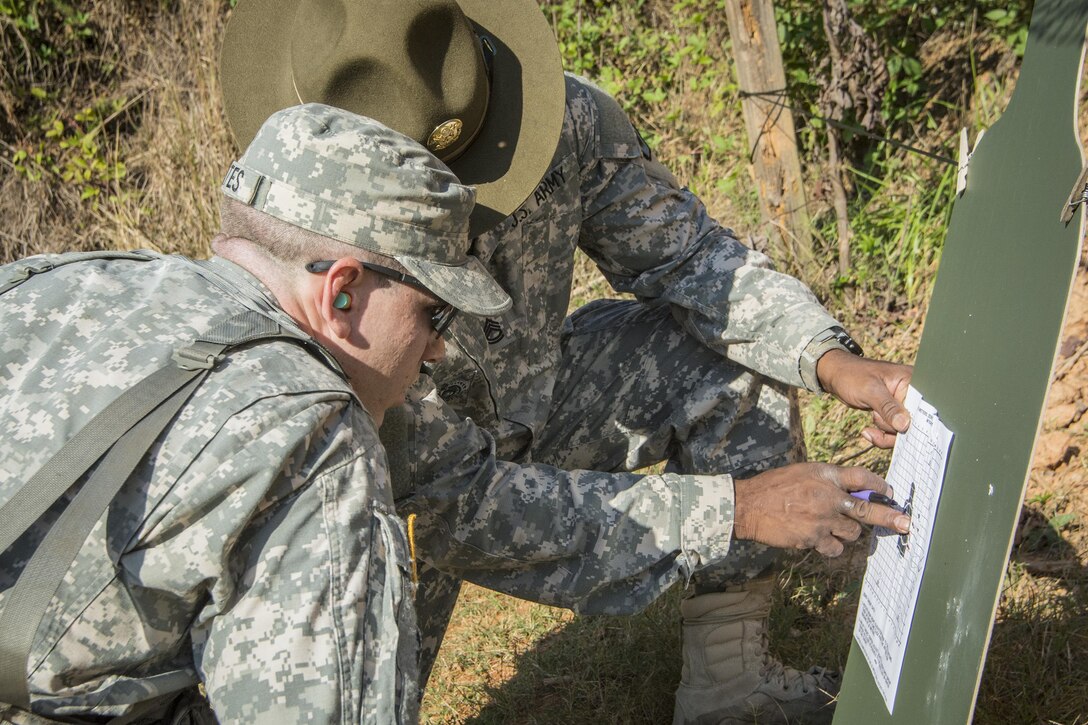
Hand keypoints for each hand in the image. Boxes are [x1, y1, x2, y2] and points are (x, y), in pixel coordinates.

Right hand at [733, 462, 909, 556]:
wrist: (749, 506)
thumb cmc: (773, 487)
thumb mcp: (802, 473)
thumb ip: (828, 481)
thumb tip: (852, 492)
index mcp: (825, 475)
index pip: (862, 477)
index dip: (880, 485)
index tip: (889, 492)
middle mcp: (827, 496)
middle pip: (868, 508)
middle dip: (890, 517)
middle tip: (906, 524)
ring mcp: (821, 519)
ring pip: (852, 532)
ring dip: (848, 532)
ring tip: (833, 526)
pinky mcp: (813, 538)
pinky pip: (835, 548)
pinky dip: (832, 546)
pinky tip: (820, 540)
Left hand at [816, 349, 912, 447]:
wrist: (836, 376)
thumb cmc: (853, 375)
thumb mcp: (871, 390)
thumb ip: (888, 407)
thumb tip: (905, 425)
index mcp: (913, 382)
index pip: (925, 408)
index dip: (916, 423)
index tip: (902, 430)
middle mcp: (912, 395)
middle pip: (916, 423)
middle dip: (894, 427)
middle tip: (876, 416)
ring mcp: (902, 406)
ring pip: (903, 431)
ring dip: (885, 430)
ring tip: (872, 413)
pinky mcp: (893, 415)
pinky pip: (893, 433)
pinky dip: (881, 436)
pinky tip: (867, 432)